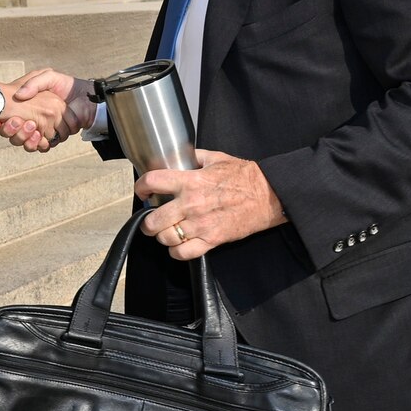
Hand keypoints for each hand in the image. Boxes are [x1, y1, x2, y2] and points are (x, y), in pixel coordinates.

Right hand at [0, 69, 96, 151]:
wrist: (85, 96)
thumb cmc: (66, 85)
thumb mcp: (47, 77)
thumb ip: (34, 84)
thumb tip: (19, 96)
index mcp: (28, 108)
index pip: (10, 119)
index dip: (3, 121)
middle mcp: (33, 121)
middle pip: (14, 133)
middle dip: (10, 130)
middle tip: (14, 121)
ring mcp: (42, 131)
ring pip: (25, 142)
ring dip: (23, 137)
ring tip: (30, 127)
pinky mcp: (53, 138)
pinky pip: (40, 147)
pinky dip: (37, 144)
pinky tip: (38, 136)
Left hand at [137, 149, 287, 259]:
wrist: (269, 196)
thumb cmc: (245, 177)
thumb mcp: (216, 158)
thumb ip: (195, 157)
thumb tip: (180, 157)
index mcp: (190, 181)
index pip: (152, 182)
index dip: (141, 187)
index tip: (143, 192)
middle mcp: (191, 204)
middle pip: (153, 219)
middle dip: (147, 221)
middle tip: (151, 220)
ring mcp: (200, 224)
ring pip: (165, 238)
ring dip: (162, 236)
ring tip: (166, 232)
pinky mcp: (212, 240)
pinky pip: (183, 253)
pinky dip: (176, 252)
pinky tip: (179, 245)